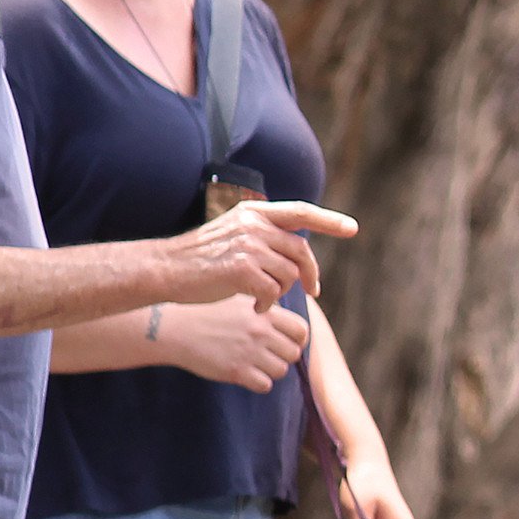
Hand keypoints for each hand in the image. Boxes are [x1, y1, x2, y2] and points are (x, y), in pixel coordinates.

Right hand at [152, 293, 309, 389]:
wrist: (177, 328)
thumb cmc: (207, 314)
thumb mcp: (239, 302)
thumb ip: (265, 311)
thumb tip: (288, 325)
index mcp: (264, 312)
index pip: (301, 330)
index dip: (297, 339)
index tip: (285, 343)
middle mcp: (260, 331)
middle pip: (294, 353)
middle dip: (284, 356)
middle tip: (268, 356)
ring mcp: (249, 351)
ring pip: (281, 370)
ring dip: (271, 370)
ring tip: (255, 364)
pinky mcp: (237, 371)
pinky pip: (265, 385)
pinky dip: (258, 383)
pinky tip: (245, 374)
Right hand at [165, 198, 358, 306]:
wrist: (166, 270)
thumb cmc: (201, 258)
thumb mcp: (234, 234)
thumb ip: (264, 236)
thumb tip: (298, 255)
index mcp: (254, 213)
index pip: (300, 211)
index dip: (328, 220)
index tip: (351, 228)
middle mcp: (254, 225)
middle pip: (301, 251)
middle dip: (310, 274)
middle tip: (313, 290)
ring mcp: (249, 246)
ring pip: (289, 275)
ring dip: (281, 292)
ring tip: (262, 298)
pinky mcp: (242, 269)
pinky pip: (274, 291)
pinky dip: (268, 303)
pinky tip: (254, 306)